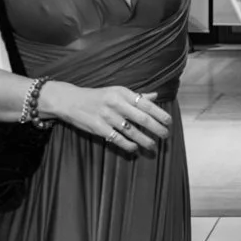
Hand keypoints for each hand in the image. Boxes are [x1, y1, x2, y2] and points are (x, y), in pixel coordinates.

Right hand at [38, 83, 172, 156]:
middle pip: (142, 118)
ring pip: (131, 130)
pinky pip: (117, 138)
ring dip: (145, 139)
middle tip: (166, 135)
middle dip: (156, 128)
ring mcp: (107, 116)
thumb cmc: (97, 96)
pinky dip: (127, 144)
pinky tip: (135, 148)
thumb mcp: (116, 91)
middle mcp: (116, 103)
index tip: (169, 121)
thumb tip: (155, 96)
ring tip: (154, 146)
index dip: (159, 114)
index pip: (146, 104)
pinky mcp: (98, 127)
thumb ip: (136, 96)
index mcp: (122, 93)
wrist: (70, 100)